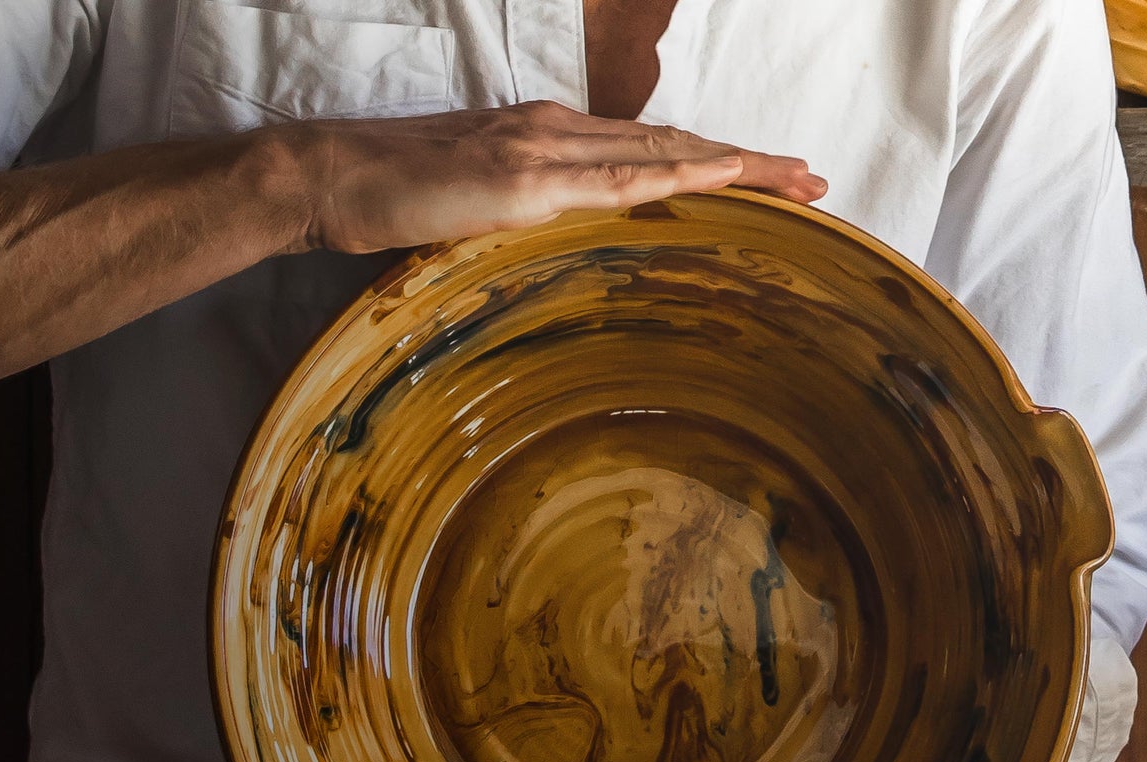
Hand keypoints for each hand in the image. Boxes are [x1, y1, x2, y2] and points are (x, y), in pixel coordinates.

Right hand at [263, 101, 828, 254]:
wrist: (330, 178)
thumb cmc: (393, 198)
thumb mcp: (479, 208)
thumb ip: (529, 216)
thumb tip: (565, 247)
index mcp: (552, 136)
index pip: (653, 146)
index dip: (716, 160)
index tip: (772, 178)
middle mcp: (560, 129)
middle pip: (677, 143)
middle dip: (752, 161)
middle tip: (816, 179)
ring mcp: (546, 148)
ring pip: (666, 152)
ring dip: (739, 166)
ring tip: (799, 182)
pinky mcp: (527, 178)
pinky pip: (621, 178)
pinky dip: (681, 176)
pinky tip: (727, 180)